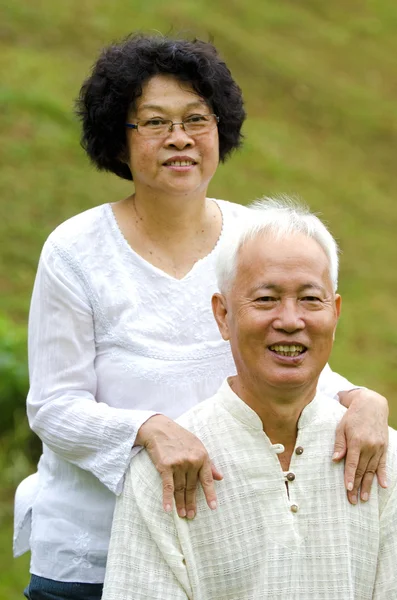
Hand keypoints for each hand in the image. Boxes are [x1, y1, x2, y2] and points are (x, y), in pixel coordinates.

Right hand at [136, 415, 222, 518]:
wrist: (159, 429)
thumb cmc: (180, 438)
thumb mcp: (198, 447)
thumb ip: (209, 463)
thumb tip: (220, 477)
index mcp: (202, 456)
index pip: (207, 480)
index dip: (210, 495)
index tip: (213, 508)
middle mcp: (192, 461)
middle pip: (192, 487)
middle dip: (191, 502)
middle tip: (191, 516)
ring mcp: (179, 464)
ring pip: (180, 488)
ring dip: (180, 503)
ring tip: (182, 514)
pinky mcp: (165, 466)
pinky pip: (168, 486)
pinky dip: (167, 499)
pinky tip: (168, 509)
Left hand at [333, 388, 388, 503]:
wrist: (371, 405)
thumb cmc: (352, 416)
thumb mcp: (341, 427)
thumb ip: (339, 444)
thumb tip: (335, 460)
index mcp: (356, 441)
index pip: (352, 463)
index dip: (349, 477)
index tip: (348, 489)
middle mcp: (369, 446)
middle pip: (362, 470)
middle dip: (357, 486)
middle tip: (353, 500)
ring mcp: (378, 447)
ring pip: (372, 470)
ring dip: (368, 485)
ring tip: (364, 498)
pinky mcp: (384, 448)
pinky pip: (383, 464)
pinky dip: (383, 475)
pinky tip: (382, 486)